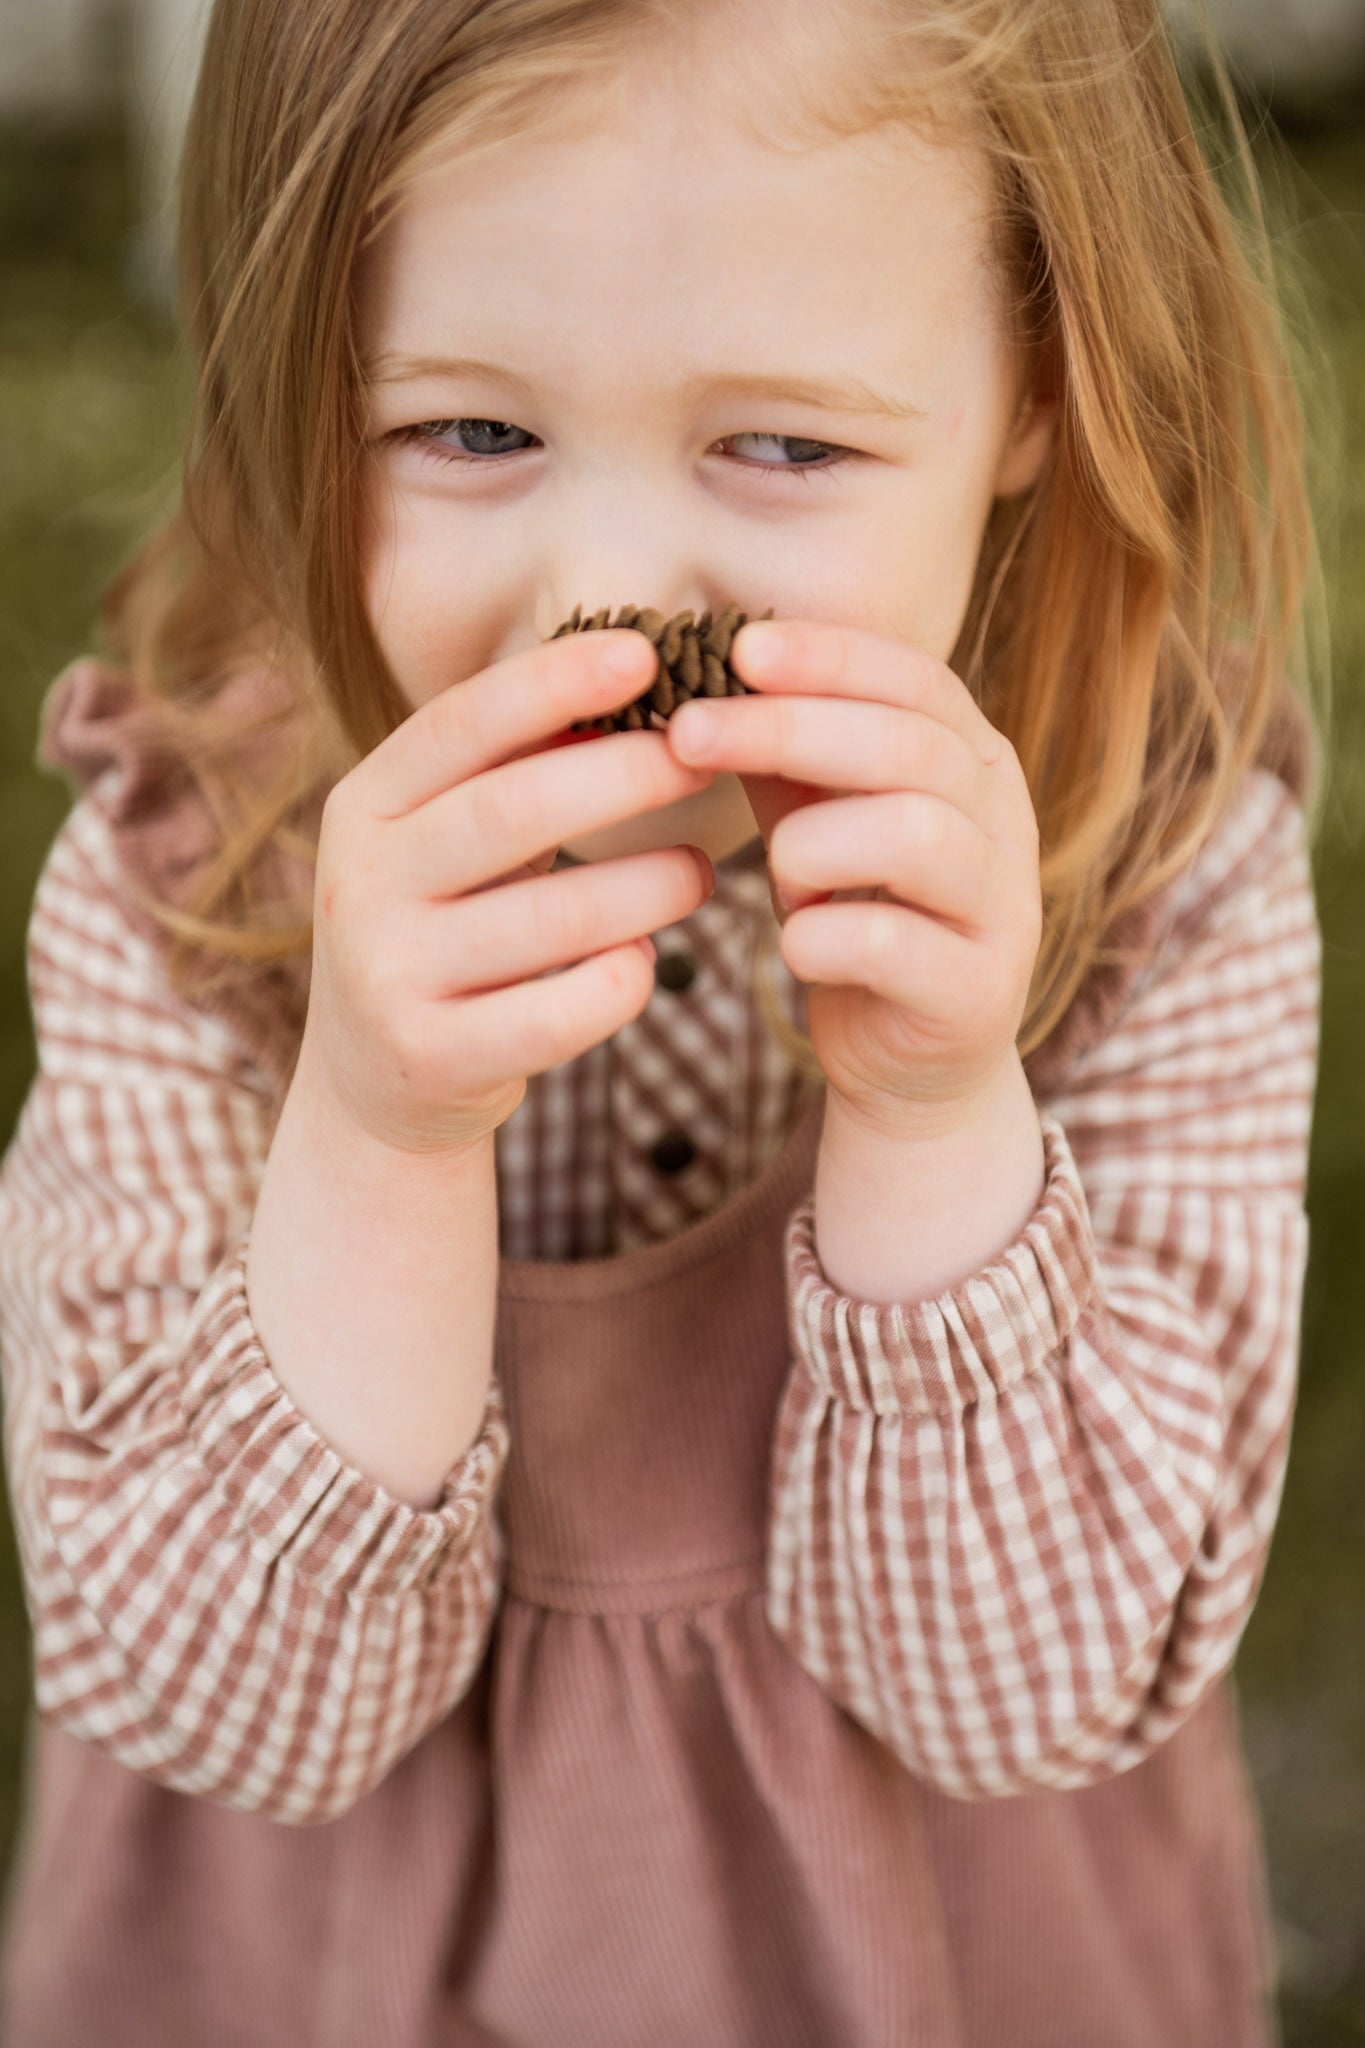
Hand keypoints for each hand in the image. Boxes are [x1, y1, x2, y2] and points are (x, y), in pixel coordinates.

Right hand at [298, 631, 715, 1155]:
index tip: (644, 652)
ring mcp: (389, 976)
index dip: (553, 682)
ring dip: (651, 886)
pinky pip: (558, 1015)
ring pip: (556, 918)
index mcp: (363, 807)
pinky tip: (641, 963)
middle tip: (707, 760)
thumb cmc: (443, 930)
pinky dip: (621, 982)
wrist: (373, 1084)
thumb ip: (512, 772)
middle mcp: (360, 885)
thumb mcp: (442, 843)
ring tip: (700, 874)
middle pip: (513, 809)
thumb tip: (629, 677)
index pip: (459, 723)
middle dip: (627, 775)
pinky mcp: (432, 1057)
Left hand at [667, 618, 1041, 1137]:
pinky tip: (796, 946)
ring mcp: (1001, 909)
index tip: (738, 646)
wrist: (908, 1064)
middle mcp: (1005, 822)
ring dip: (812, 845)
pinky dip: (820, 936)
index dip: (830, 657)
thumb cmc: (856, 916)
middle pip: (909, 747)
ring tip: (780, 879)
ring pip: (913, 833)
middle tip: (688, 731)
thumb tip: (700, 663)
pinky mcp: (976, 992)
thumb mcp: (819, 816)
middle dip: (789, 729)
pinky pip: (892, 944)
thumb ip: (786, 749)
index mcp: (974, 761)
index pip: (916, 679)